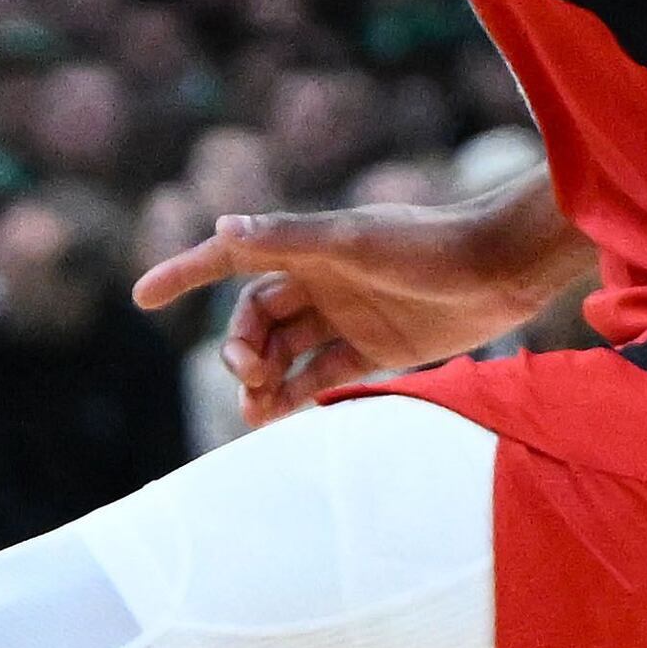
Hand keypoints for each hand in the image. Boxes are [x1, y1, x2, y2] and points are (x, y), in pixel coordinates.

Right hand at [135, 199, 569, 425]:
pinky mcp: (375, 350)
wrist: (503, 268)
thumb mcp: (353, 242)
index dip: (184, 274)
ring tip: (255, 414)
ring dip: (263, 380)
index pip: (230, 259)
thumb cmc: (429, 244)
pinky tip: (280, 420)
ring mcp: (345, 317)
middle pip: (255, 317)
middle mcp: (319, 280)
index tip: (142, 297)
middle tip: (250, 374)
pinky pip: (320, 376)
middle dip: (240, 347)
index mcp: (306, 247)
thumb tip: (220, 228)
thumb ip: (288, 239)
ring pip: (284, 353)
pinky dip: (297, 396)